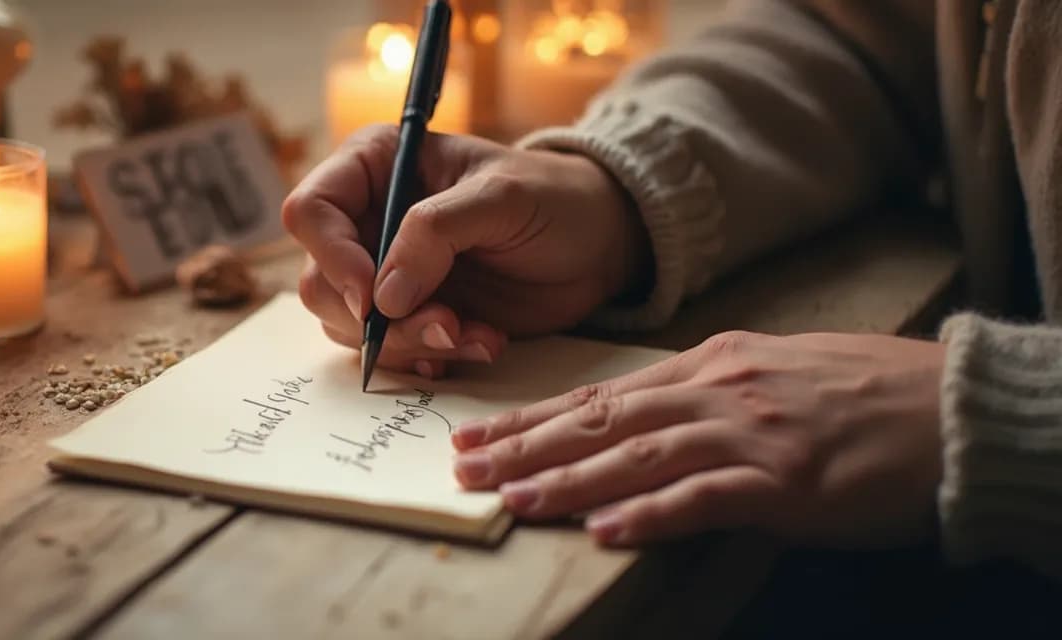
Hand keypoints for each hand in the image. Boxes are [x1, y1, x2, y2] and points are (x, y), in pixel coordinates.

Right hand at [281, 125, 649, 378]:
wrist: (595, 246)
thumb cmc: (552, 199)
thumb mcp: (501, 197)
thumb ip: (435, 232)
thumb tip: (381, 296)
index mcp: (374, 167)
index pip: (310, 211)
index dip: (332, 258)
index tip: (376, 297)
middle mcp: (365, 221)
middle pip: (320, 282)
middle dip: (377, 318)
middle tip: (443, 325)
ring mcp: (384, 274)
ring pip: (349, 326)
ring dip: (411, 343)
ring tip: (472, 335)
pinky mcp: (409, 316)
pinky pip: (390, 352)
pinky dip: (430, 359)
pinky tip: (476, 346)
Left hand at [451, 331, 945, 547]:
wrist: (950, 407)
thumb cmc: (862, 393)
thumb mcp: (769, 373)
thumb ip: (704, 392)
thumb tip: (640, 417)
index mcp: (709, 364)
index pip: (598, 394)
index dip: (531, 416)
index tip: (477, 432)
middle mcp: (717, 391)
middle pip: (601, 421)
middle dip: (526, 445)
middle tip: (465, 467)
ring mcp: (750, 434)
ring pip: (637, 457)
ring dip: (567, 481)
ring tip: (511, 499)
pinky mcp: (786, 481)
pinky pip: (704, 499)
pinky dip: (651, 514)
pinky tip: (605, 529)